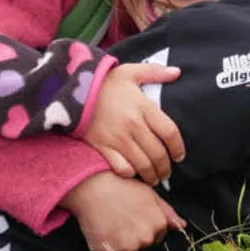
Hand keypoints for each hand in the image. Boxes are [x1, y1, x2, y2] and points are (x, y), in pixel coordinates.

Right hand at [63, 171, 186, 250]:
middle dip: (136, 234)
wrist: (92, 185)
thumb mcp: (149, 194)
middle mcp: (144, 239)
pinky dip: (106, 244)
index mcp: (158, 225)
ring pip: (127, 249)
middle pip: (144, 244)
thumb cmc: (121, 186)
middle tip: (122, 216)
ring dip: (121, 240)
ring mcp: (125, 247)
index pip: (158, 235)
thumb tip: (182, 225)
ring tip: (112, 220)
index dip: (146, 224)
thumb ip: (167, 212)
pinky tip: (102, 226)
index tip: (135, 214)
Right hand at [83, 63, 184, 183]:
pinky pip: (122, 168)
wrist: (70, 90)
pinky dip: (130, 174)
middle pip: (158, 153)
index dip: (178, 148)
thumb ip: (154, 72)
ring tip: (154, 178)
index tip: (179, 156)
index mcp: (143, 107)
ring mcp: (117, 138)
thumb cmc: (103, 82)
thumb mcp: (129, 72)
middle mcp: (133, 125)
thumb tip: (177, 72)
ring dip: (152, 175)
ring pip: (143, 165)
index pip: (170, 133)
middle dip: (166, 167)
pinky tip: (133, 174)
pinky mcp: (101, 147)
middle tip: (167, 172)